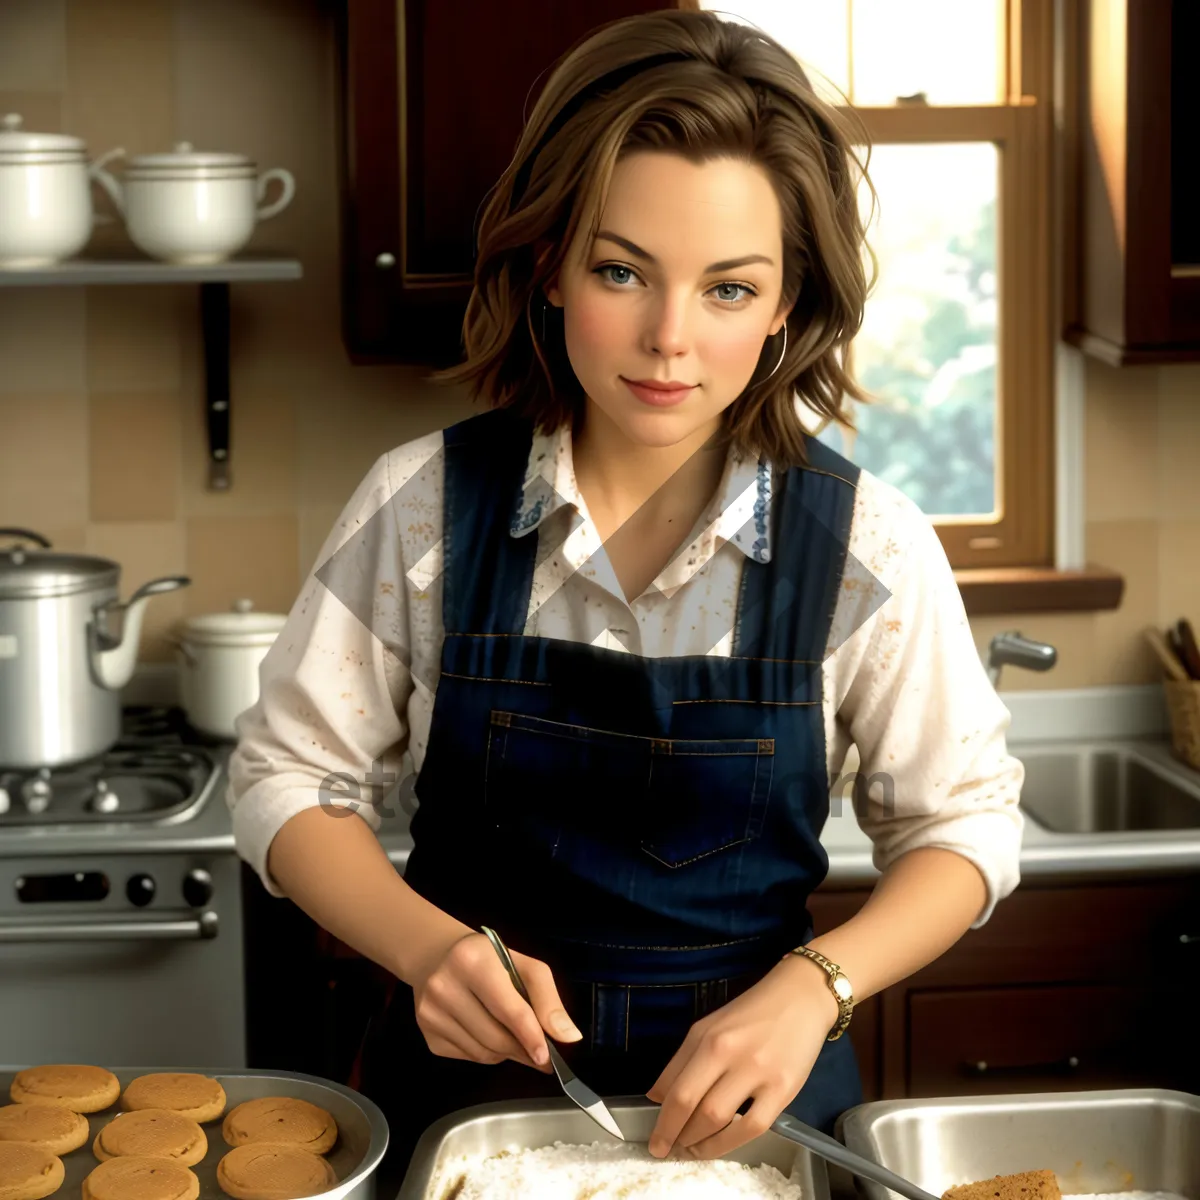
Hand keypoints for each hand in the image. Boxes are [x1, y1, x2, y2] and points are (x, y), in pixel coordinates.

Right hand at [411, 931, 582, 1071]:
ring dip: (507, 1054)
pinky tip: (489, 1035)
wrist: (438, 956)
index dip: (530, 1036)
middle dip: (523, 1049)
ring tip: (517, 1041)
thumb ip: (548, 999)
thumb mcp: (523, 965)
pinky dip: (487, 1054)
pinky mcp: (427, 1036)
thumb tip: (569, 1037)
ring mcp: (431, 1014)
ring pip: (482, 1053)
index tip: (548, 1057)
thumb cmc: (488, 958)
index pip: (508, 1009)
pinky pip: (468, 1058)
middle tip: (542, 1055)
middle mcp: (445, 987)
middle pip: (495, 1037)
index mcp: (472, 962)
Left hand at [645, 956, 837, 1159]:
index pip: (678, 1090)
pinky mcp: (784, 1089)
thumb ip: (680, 1062)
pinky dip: (731, 1143)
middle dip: (676, 1136)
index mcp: (709, 1039)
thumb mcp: (708, 1027)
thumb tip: (655, 1097)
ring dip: (700, 1143)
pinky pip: (753, 1127)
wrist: (800, 998)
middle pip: (695, 1107)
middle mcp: (731, 1055)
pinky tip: (720, 1146)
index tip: (655, 1143)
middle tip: (668, 1150)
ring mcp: (760, 1073)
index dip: (662, 1123)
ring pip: (720, 1120)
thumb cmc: (750, 1012)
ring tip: (691, 1150)